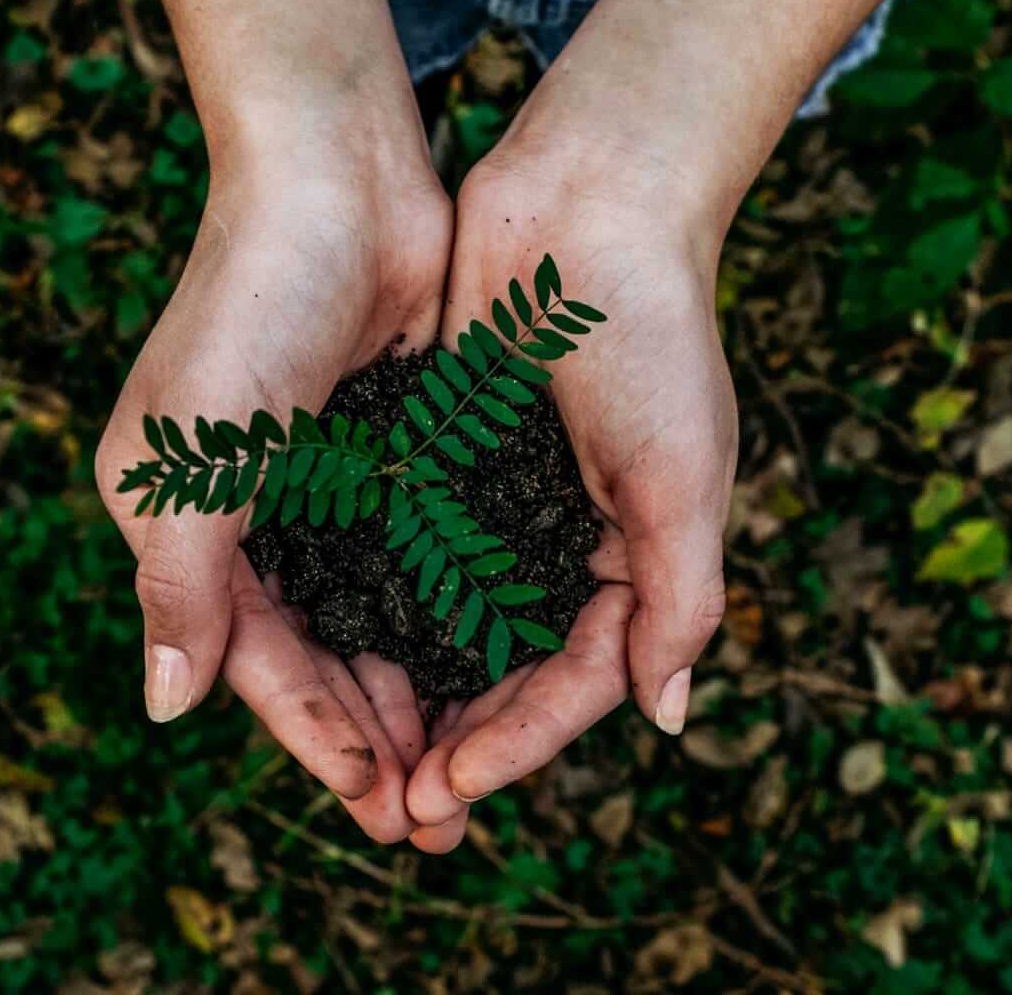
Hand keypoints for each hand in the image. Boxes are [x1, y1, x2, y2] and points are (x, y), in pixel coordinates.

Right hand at [95, 154, 450, 843]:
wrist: (338, 176)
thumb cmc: (249, 306)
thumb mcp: (194, 456)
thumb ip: (181, 584)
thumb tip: (166, 709)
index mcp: (183, 520)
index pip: (252, 657)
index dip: (312, 733)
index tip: (376, 801)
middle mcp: (251, 513)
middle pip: (317, 654)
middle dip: (372, 736)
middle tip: (434, 819)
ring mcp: (325, 484)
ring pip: (374, 618)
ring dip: (416, 693)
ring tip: (468, 769)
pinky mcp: (392, 452)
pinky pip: (420, 559)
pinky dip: (448, 617)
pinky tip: (492, 668)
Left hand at [403, 145, 736, 848]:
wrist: (589, 200)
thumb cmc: (653, 334)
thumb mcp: (683, 475)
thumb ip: (679, 597)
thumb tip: (667, 718)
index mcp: (631, 560)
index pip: (574, 683)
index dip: (517, 744)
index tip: (450, 787)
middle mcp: (561, 544)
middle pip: (504, 673)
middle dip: (456, 744)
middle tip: (397, 811)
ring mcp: (496, 504)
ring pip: (445, 626)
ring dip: (408, 694)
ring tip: (357, 759)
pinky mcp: (439, 458)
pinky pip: (402, 551)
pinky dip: (373, 604)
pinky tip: (328, 649)